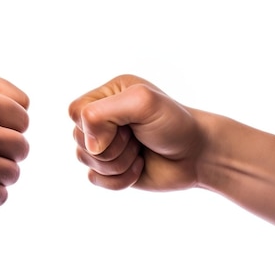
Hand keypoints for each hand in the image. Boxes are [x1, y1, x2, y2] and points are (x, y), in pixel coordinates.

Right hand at [68, 74, 203, 191]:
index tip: (124, 125)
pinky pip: (95, 180)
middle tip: (137, 138)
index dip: (94, 125)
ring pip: (85, 161)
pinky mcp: (109, 169)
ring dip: (118, 163)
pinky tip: (139, 167)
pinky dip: (120, 179)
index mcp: (107, 95)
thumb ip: (103, 113)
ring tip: (140, 152)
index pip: (76, 112)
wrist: (198, 156)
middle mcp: (103, 118)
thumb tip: (89, 146)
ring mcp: (105, 144)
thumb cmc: (175, 124)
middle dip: (112, 146)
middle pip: (78, 139)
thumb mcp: (142, 103)